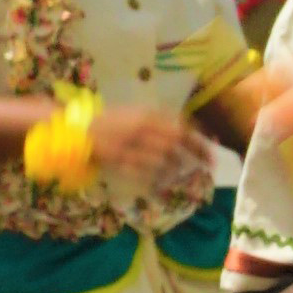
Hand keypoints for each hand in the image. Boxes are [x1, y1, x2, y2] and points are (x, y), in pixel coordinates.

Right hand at [90, 103, 214, 190]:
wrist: (79, 132)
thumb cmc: (112, 122)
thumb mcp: (137, 113)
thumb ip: (161, 120)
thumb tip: (190, 131)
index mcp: (146, 115)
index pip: (181, 127)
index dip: (200, 139)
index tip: (213, 148)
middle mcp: (141, 130)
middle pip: (176, 144)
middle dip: (197, 154)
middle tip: (209, 164)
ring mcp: (130, 146)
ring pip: (163, 160)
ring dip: (178, 167)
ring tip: (183, 170)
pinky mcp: (120, 161)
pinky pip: (146, 172)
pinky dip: (159, 177)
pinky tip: (166, 179)